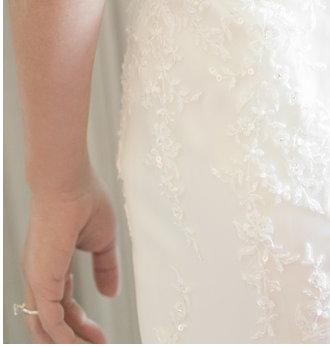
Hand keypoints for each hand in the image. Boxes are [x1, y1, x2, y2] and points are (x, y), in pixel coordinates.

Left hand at [21, 179, 116, 345]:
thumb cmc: (83, 197)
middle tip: (98, 345)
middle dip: (75, 339)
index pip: (63, 306)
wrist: (67, 180)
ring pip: (44, 327)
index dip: (81, 324)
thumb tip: (111, 293)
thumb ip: (105, 267)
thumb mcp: (102, 238)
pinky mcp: (41, 279)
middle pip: (51, 322)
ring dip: (67, 343)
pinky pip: (48, 319)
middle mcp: (38, 276)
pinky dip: (62, 336)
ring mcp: (37, 279)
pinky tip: (77, 344)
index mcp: (50, 265)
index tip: (101, 336)